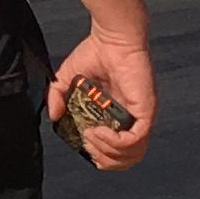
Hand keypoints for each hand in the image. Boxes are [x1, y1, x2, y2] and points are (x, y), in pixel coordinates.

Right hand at [45, 28, 156, 173]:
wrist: (112, 39)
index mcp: (116, 115)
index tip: (82, 143)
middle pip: (126, 159)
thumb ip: (57, 97)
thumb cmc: (96, 53)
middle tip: (87, 144)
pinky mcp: (145, 112)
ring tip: (91, 136)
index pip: (116, 150)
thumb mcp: (67, 78)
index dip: (99, 155)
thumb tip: (54, 117)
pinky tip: (99, 131)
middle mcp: (131, 119)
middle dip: (103, 159)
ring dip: (108, 153)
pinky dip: (115, 142)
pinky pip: (135, 139)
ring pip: (133, 154)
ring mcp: (140, 117)